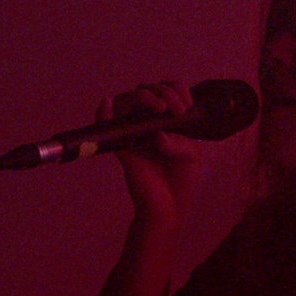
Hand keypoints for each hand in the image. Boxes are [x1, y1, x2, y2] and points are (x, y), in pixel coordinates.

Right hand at [99, 81, 211, 226]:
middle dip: (164, 93)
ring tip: (158, 107)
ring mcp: (132, 132)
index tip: (186, 107)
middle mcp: (147, 121)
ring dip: (143, 97)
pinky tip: (107, 105)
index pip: (165, 89)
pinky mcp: (120, 147)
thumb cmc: (180, 178)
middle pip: (146, 90)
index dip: (176, 90)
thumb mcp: (191, 154)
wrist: (168, 205)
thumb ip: (180, 141)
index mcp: (165, 118)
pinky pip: (105, 125)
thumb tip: (157, 135)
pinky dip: (103, 113)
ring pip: (127, 100)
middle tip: (175, 111)